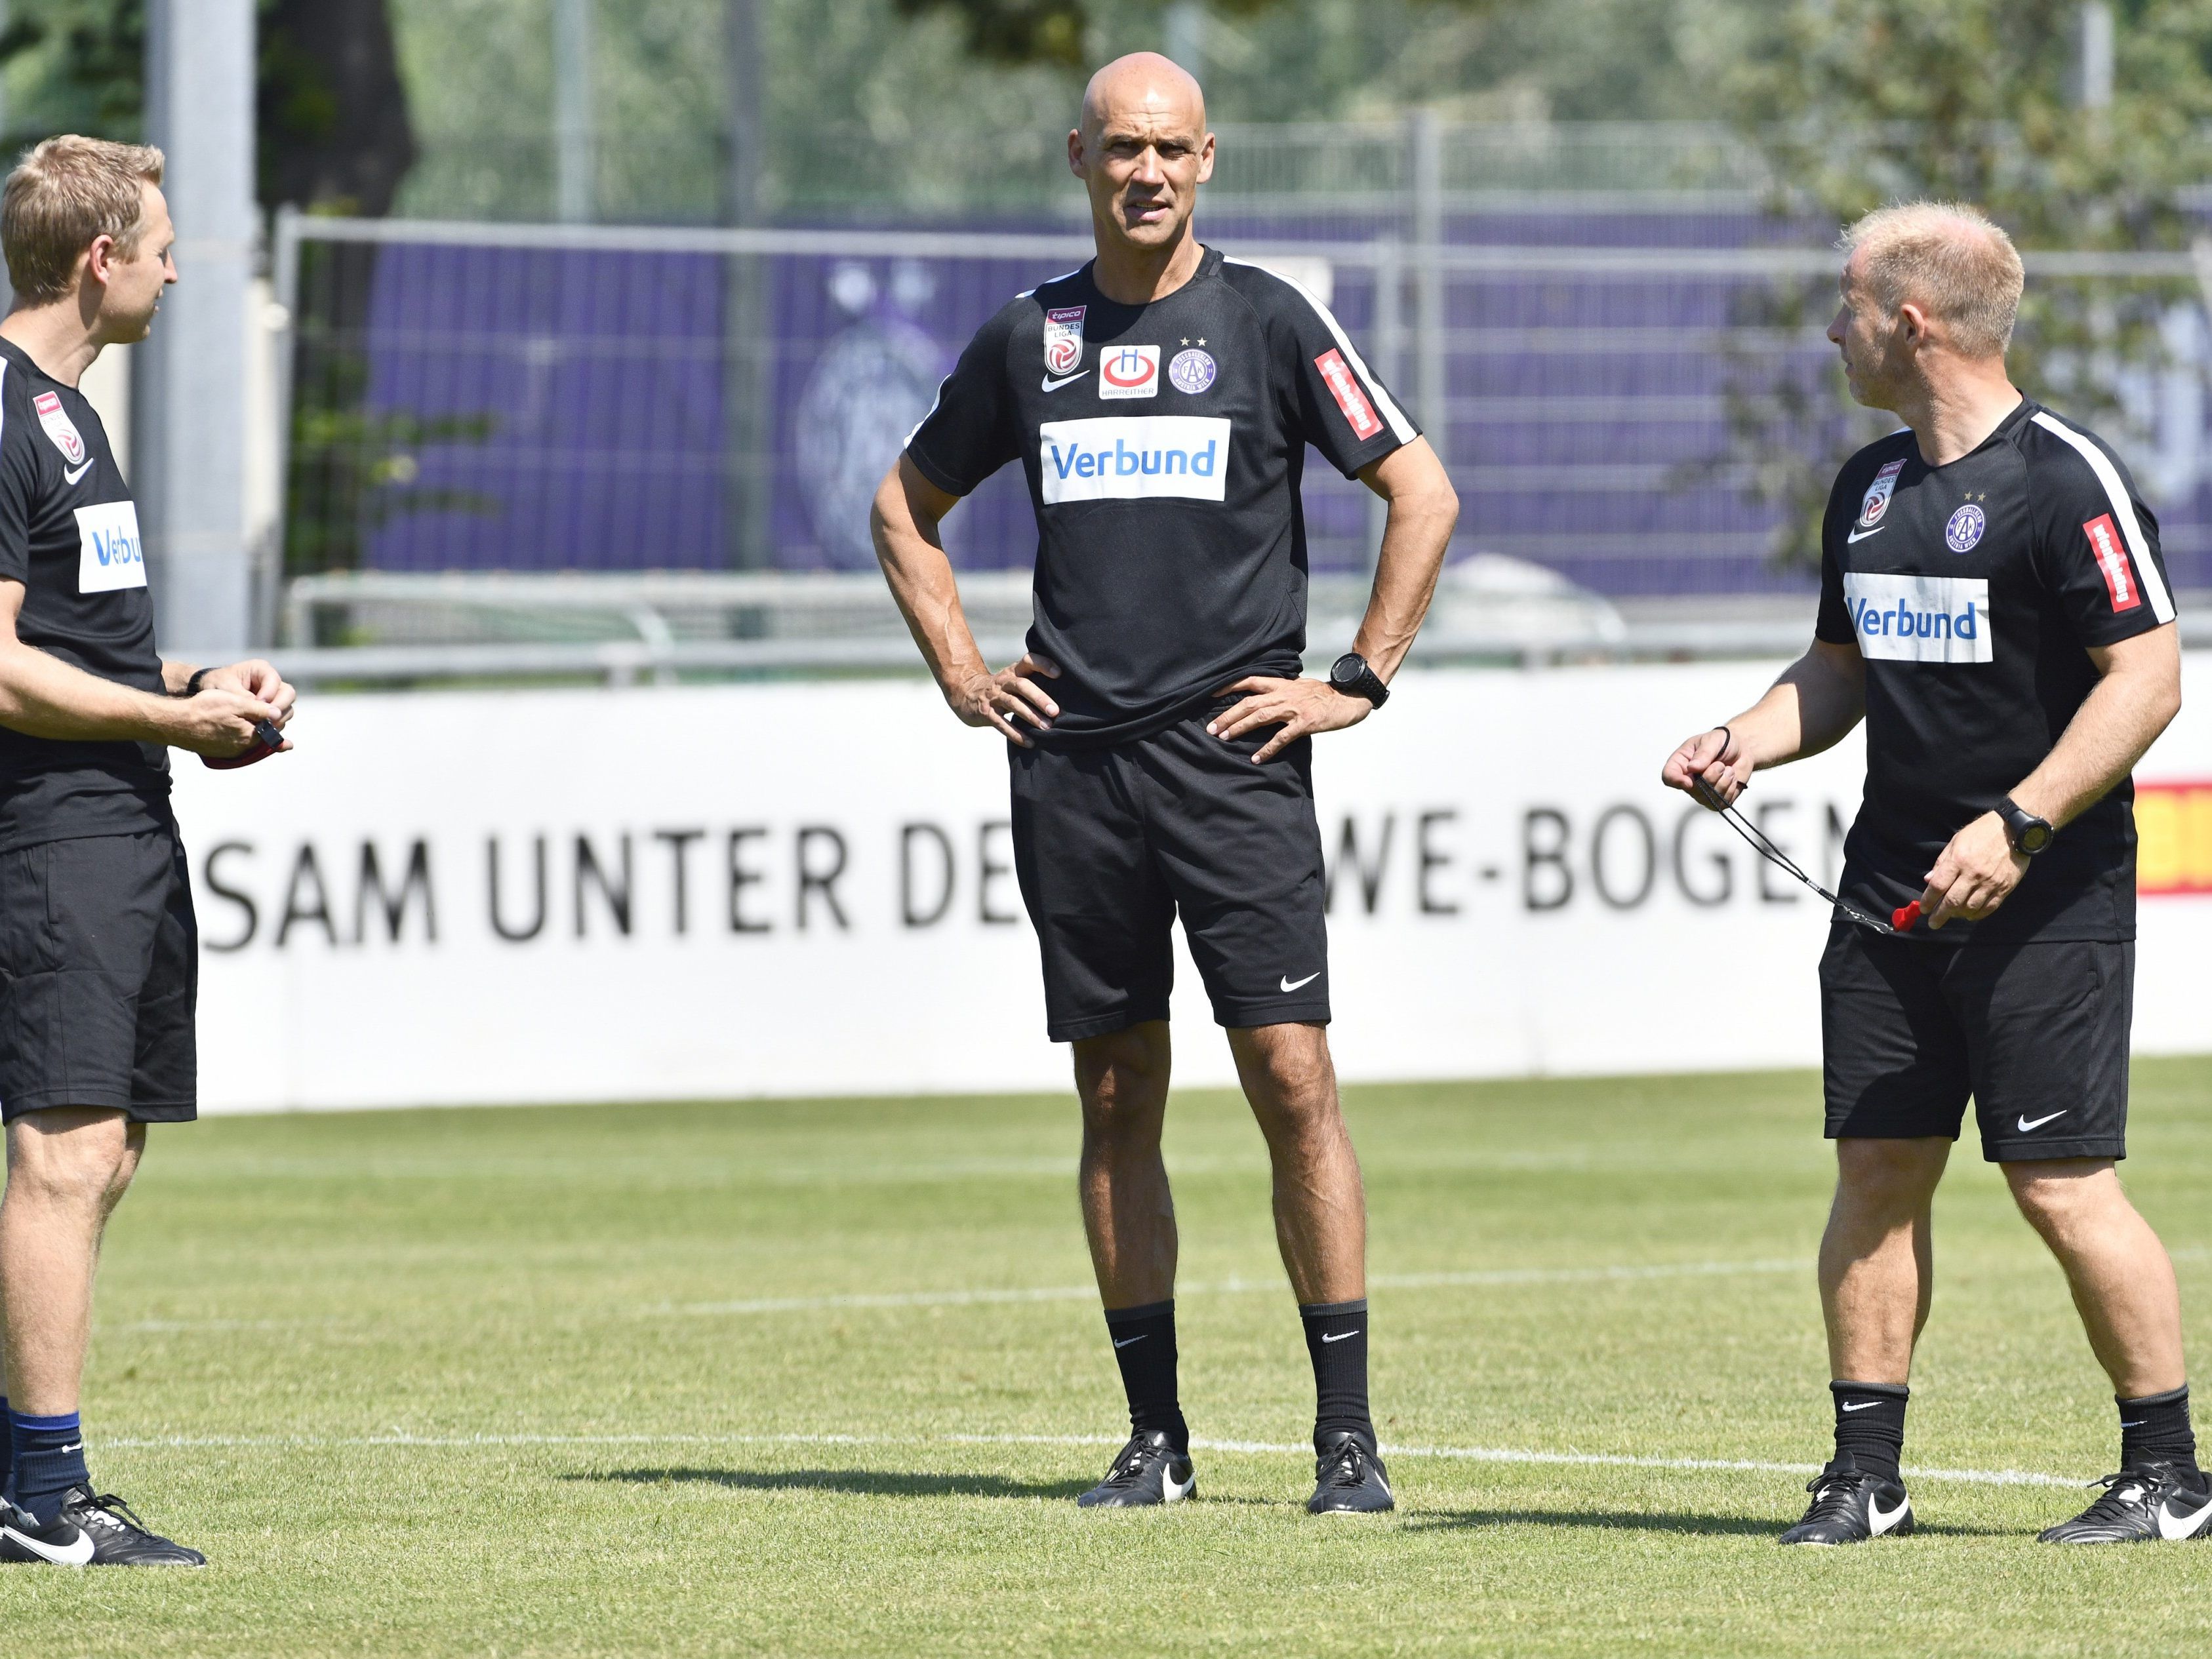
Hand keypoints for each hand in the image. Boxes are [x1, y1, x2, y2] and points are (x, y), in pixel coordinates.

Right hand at [167, 687, 289, 759]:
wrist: (176, 722)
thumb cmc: (204, 709)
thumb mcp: (235, 702)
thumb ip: (259, 709)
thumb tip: (278, 713)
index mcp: (249, 736)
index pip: (273, 730)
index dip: (277, 718)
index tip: (279, 710)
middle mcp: (242, 748)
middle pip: (263, 737)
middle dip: (269, 726)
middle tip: (274, 714)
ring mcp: (230, 751)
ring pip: (250, 740)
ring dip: (256, 731)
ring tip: (261, 720)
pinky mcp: (221, 751)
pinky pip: (237, 743)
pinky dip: (242, 735)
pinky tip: (241, 726)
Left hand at [198, 659, 297, 727]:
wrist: (210, 692)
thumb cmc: (217, 683)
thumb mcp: (226, 688)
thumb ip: (243, 698)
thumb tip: (262, 711)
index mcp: (261, 670)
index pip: (274, 680)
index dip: (269, 694)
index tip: (258, 705)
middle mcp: (272, 682)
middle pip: (288, 694)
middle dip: (279, 708)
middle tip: (268, 720)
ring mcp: (274, 696)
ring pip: (287, 708)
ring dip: (278, 719)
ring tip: (264, 727)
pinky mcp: (272, 709)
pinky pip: (280, 717)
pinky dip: (274, 725)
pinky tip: (263, 730)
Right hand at [950, 653, 1059, 746]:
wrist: (965, 694)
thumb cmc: (1001, 689)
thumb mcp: (1013, 680)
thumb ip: (1033, 682)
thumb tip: (1065, 693)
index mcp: (1013, 671)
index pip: (1028, 661)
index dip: (1043, 664)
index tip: (1059, 673)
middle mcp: (1004, 682)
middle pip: (1023, 685)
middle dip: (1040, 698)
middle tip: (1055, 711)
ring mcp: (994, 697)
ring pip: (1013, 704)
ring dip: (1031, 716)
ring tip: (1046, 727)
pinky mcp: (986, 713)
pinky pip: (1002, 724)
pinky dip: (1016, 734)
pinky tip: (1030, 742)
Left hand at [1207, 675, 1369, 763]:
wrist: (1350, 697)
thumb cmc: (1324, 695)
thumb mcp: (1300, 686)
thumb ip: (1282, 690)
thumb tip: (1266, 697)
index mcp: (1282, 684)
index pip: (1250, 681)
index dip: (1229, 686)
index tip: (1211, 694)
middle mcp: (1285, 694)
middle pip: (1249, 702)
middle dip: (1228, 715)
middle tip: (1211, 728)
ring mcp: (1295, 708)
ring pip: (1261, 717)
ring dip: (1240, 728)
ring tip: (1224, 738)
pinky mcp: (1305, 723)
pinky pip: (1282, 737)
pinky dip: (1268, 748)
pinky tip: (1257, 758)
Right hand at [1662, 726, 1752, 807]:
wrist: (1742, 749)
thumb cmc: (1723, 742)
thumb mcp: (1712, 740)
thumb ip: (1703, 753)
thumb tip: (1693, 767)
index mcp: (1681, 763)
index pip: (1669, 776)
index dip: (1676, 781)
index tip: (1689, 781)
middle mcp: (1689, 779)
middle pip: (1692, 790)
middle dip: (1710, 777)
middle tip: (1720, 764)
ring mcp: (1702, 792)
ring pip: (1708, 798)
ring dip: (1723, 782)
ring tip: (1728, 769)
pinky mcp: (1717, 799)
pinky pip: (1722, 802)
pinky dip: (1731, 789)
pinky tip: (1731, 778)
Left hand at [1917, 812, 2027, 928]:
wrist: (2014, 829)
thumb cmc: (1981, 832)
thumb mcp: (1956, 841)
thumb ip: (1942, 862)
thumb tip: (1928, 880)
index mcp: (1958, 860)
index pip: (1938, 886)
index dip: (1928, 900)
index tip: (1924, 908)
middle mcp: (1973, 874)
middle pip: (1952, 901)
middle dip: (1940, 915)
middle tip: (1934, 923)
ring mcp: (1990, 882)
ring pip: (1970, 908)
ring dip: (1958, 915)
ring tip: (1952, 915)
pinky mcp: (2005, 887)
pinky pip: (1989, 907)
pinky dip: (1977, 915)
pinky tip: (1970, 915)